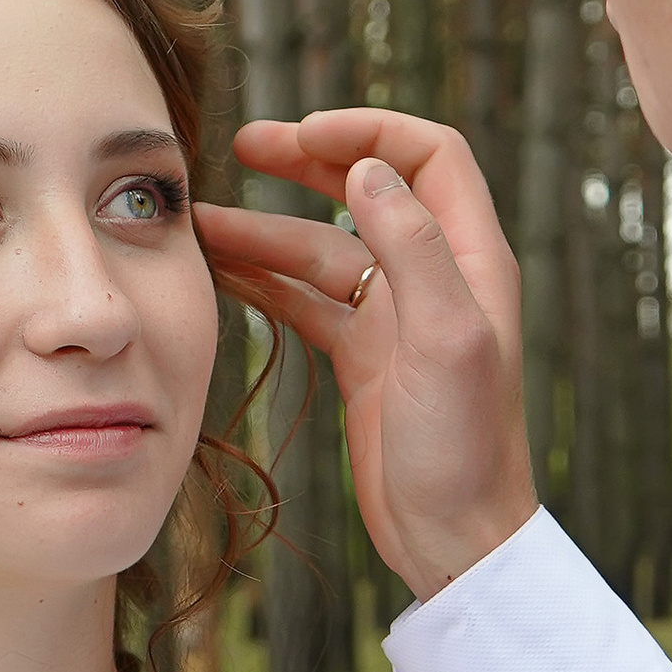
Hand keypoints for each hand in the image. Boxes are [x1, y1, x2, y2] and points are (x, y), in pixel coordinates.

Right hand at [196, 110, 539, 600]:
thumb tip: (368, 171)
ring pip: (323, 247)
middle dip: (307, 161)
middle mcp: (435, 275)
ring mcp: (394, 315)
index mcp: (472, 258)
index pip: (429, 155)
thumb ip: (414, 249)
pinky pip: (305, 299)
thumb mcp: (445, 341)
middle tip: (242, 146)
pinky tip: (218, 271)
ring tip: (199, 223)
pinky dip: (264, 281)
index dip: (369, 131)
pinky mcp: (362, 356)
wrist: (456, 540)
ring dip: (265, 230)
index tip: (304, 133)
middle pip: (369, 187)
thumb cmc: (465, 449)